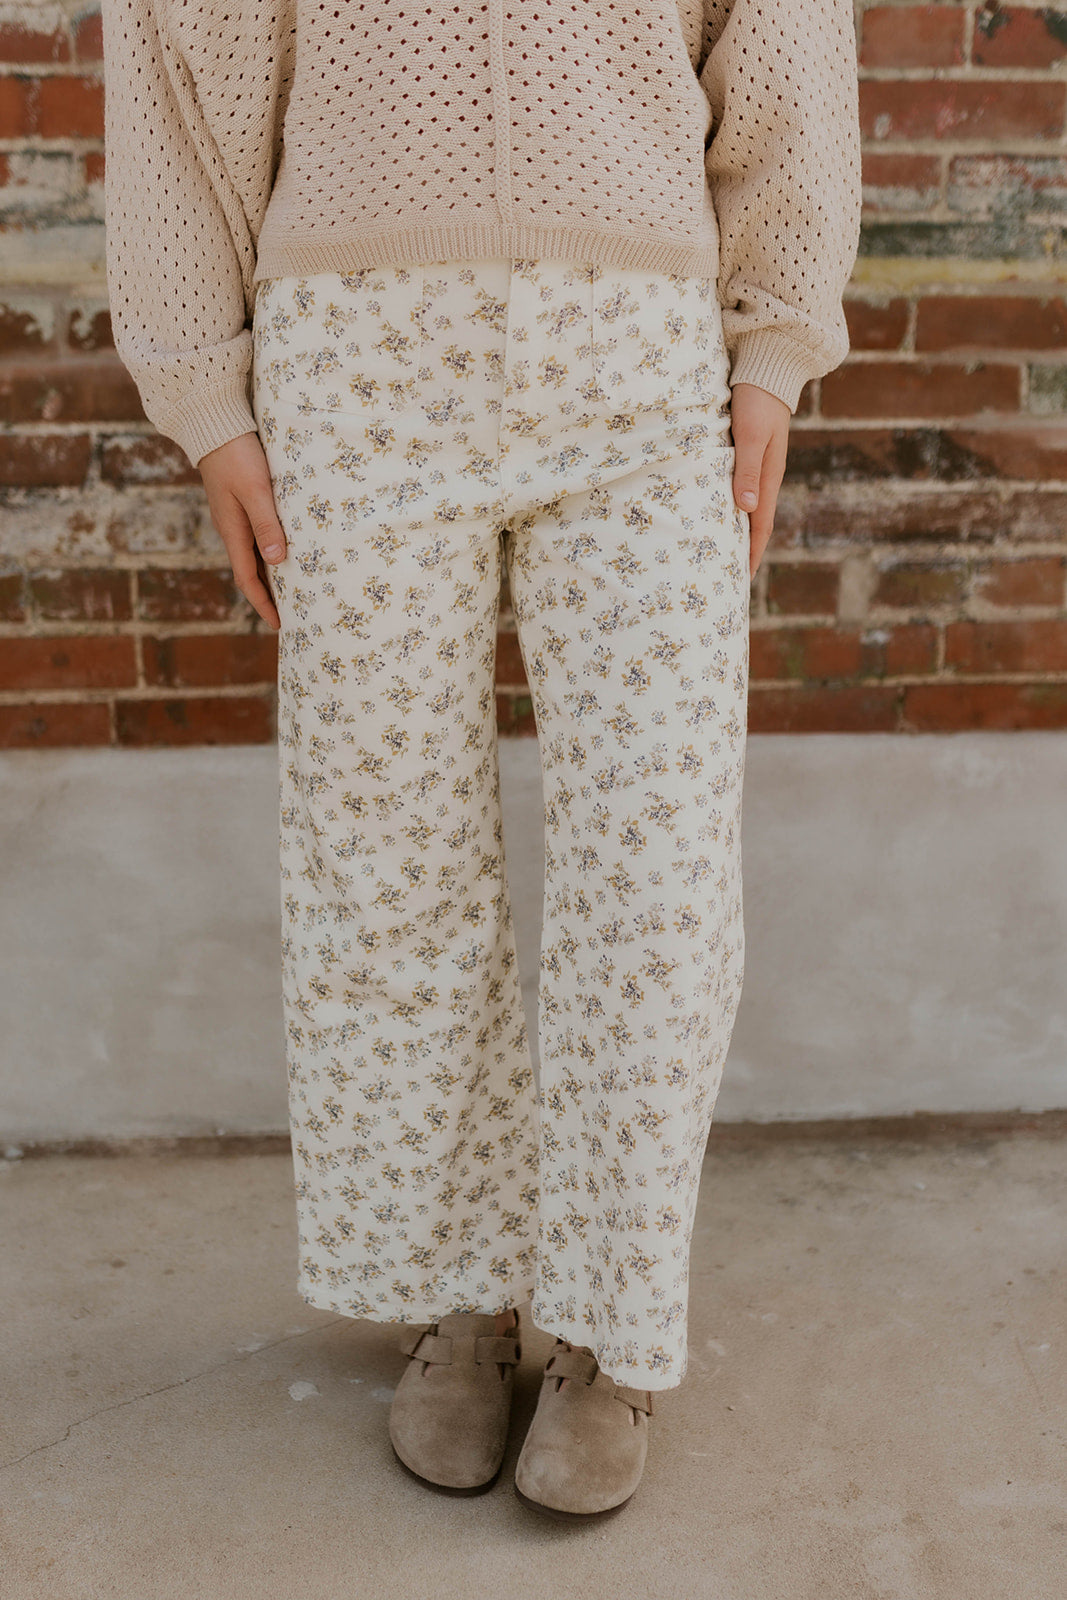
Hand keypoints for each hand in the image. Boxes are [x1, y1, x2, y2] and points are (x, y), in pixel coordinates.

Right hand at [198, 430, 286, 629]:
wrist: (213, 426)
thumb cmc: (237, 456)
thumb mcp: (256, 491)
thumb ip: (266, 525)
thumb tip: (276, 562)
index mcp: (233, 532)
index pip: (248, 579)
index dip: (264, 604)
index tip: (280, 624)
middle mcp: (231, 529)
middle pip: (250, 572)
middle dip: (268, 596)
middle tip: (291, 614)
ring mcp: (233, 517)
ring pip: (253, 555)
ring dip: (269, 575)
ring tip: (290, 589)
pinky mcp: (238, 504)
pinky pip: (254, 538)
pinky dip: (268, 552)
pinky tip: (282, 552)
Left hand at [729, 382, 791, 578]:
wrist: (768, 364)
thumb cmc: (757, 399)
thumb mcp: (752, 435)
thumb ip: (748, 470)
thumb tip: (746, 509)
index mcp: (769, 475)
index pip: (760, 524)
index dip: (752, 552)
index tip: (743, 578)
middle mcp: (765, 474)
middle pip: (755, 519)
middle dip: (746, 547)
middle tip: (731, 572)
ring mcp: (758, 462)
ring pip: (748, 504)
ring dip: (738, 527)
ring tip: (724, 548)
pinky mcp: (748, 450)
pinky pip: (740, 486)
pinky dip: (732, 505)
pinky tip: (720, 508)